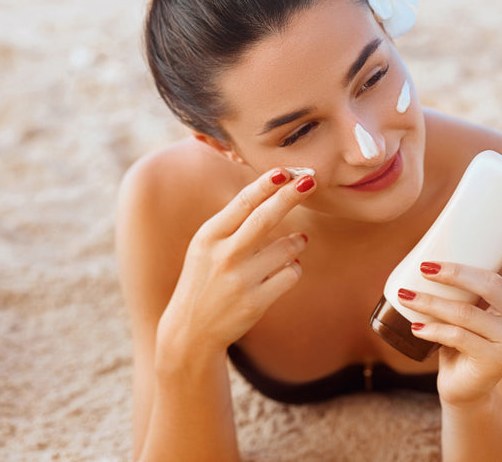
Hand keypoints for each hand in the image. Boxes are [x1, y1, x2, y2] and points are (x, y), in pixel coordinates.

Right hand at [156, 169, 315, 358]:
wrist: (191, 330)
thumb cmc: (204, 279)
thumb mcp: (206, 246)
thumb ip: (234, 222)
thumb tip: (275, 191)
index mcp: (209, 236)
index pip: (243, 202)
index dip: (266, 184)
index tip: (286, 170)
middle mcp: (223, 256)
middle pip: (265, 218)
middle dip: (290, 196)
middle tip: (311, 180)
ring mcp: (240, 280)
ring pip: (287, 249)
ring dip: (296, 243)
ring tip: (295, 243)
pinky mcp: (255, 303)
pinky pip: (291, 275)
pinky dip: (294, 268)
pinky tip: (285, 270)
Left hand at [403, 224, 501, 406]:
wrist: (466, 384)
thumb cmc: (466, 334)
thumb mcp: (471, 303)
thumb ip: (466, 282)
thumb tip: (428, 250)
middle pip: (492, 284)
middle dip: (454, 272)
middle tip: (425, 267)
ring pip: (467, 312)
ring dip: (431, 302)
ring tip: (405, 295)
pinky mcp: (496, 360)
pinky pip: (458, 337)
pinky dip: (432, 329)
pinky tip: (416, 326)